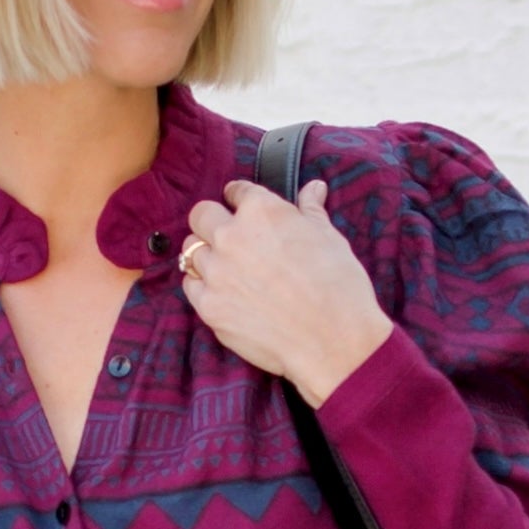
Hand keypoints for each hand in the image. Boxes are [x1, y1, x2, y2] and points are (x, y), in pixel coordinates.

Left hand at [178, 177, 389, 406]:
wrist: (332, 340)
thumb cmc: (338, 286)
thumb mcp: (329, 238)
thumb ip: (311, 210)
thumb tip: (313, 188)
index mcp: (262, 211)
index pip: (236, 191)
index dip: (238, 198)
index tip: (239, 205)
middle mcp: (231, 236)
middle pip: (201, 215)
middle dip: (211, 221)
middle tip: (227, 236)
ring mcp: (216, 272)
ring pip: (191, 251)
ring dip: (206, 255)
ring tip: (226, 268)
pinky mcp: (209, 306)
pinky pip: (191, 286)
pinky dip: (201, 285)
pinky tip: (220, 291)